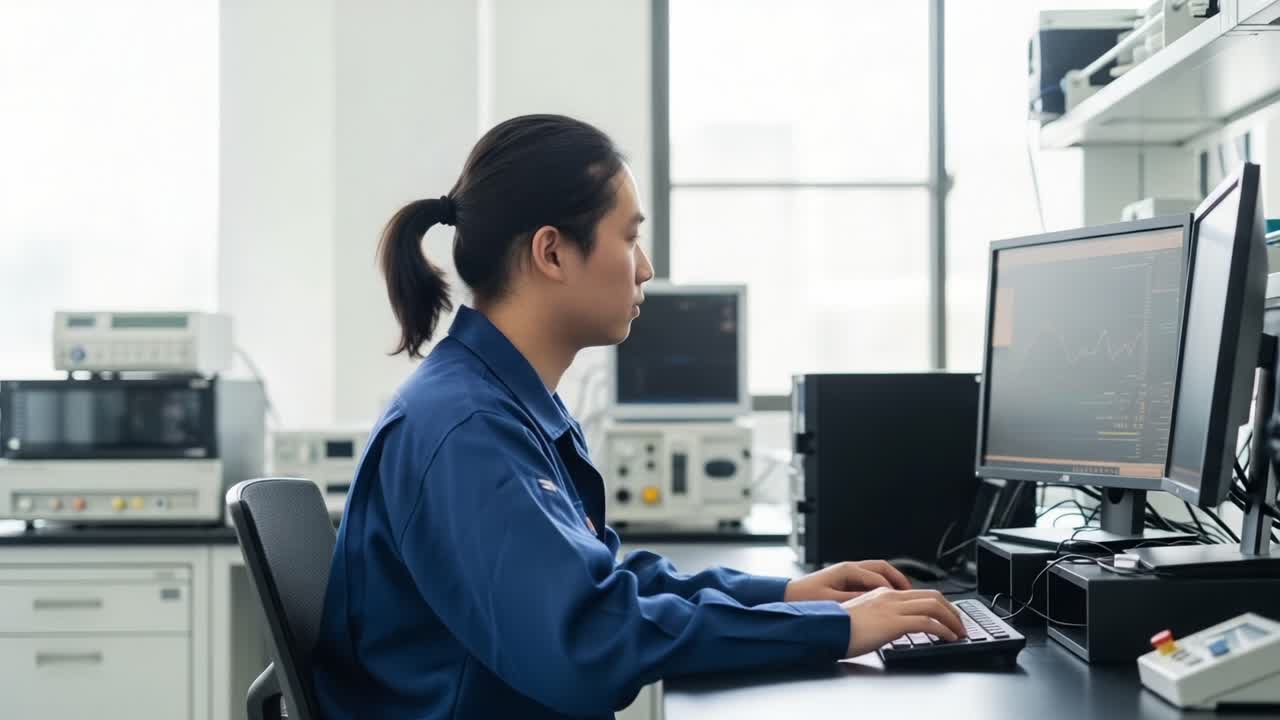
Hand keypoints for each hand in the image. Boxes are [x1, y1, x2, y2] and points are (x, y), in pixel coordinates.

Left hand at [783, 560, 911, 602]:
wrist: (786, 598)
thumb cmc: (804, 599)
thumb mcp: (832, 602)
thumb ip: (854, 601)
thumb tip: (875, 603)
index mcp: (846, 570)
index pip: (878, 577)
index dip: (894, 589)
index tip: (906, 599)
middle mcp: (848, 568)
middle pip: (882, 568)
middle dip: (898, 578)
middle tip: (911, 592)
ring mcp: (847, 573)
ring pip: (876, 573)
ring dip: (891, 581)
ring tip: (903, 595)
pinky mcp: (844, 581)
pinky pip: (868, 580)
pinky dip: (881, 587)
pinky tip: (885, 599)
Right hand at [840, 587, 967, 657]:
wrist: (826, 630)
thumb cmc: (838, 628)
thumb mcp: (862, 618)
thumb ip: (879, 617)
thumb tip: (892, 628)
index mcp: (883, 594)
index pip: (919, 593)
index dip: (939, 604)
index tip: (947, 616)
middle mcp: (891, 596)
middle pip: (933, 596)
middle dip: (951, 610)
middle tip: (959, 623)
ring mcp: (893, 608)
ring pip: (935, 606)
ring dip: (952, 620)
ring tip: (959, 632)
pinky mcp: (895, 622)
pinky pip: (928, 623)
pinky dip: (944, 630)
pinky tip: (949, 638)